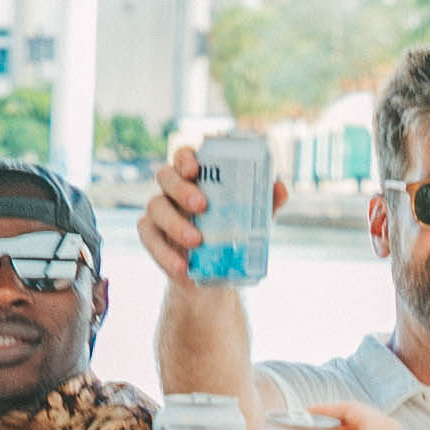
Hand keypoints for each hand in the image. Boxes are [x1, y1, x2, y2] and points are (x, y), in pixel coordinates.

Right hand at [138, 140, 291, 285]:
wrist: (214, 274)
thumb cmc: (232, 234)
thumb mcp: (252, 220)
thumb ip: (264, 202)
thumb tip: (280, 188)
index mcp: (195, 177)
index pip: (184, 155)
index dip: (185, 157)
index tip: (195, 168)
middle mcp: (172, 189)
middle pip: (165, 176)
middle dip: (181, 188)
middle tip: (201, 206)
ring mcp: (158, 211)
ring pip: (155, 206)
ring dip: (175, 223)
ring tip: (196, 241)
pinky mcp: (150, 235)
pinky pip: (149, 238)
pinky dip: (163, 253)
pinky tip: (181, 266)